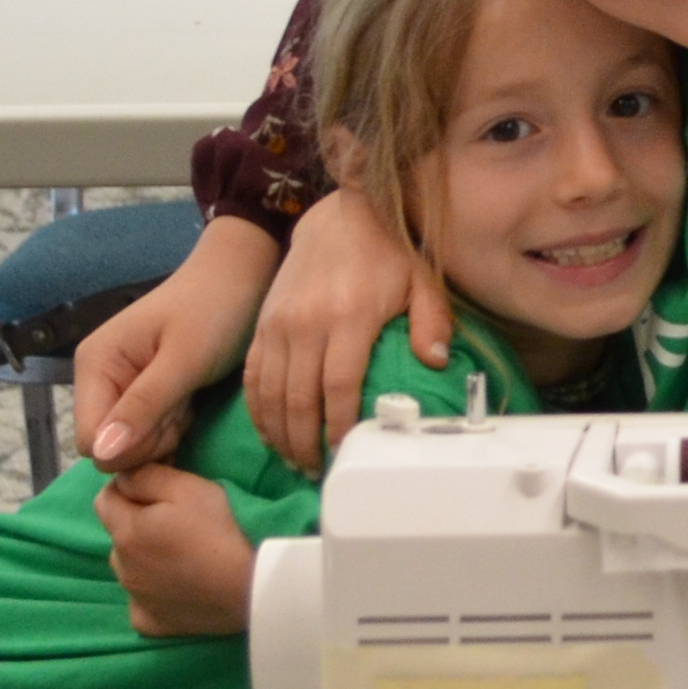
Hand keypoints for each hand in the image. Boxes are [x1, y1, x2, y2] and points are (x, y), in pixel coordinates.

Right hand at [73, 216, 276, 472]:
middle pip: (111, 447)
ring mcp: (119, 387)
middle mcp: (98, 379)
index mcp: (95, 365)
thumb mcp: (184, 359)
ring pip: (132, 444)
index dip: (130, 447)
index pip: (91, 441)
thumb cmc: (215, 310)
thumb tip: (100, 454)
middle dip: (151, 439)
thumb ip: (143, 405)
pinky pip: (148, 432)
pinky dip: (171, 427)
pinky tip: (190, 405)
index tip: (172, 421)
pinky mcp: (142, 394)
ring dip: (166, 432)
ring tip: (190, 398)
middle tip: (186, 405)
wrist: (243, 277)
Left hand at [99, 465, 257, 637]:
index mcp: (126, 531)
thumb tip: (122, 477)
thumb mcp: (189, 487)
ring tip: (183, 554)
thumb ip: (146, 477)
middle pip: (118, 535)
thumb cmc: (222, 530)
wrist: (253, 586)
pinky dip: (152, 592)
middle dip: (138, 523)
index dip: (129, 487)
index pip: (105, 498)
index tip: (162, 490)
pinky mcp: (149, 623)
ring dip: (145, 557)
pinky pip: (140, 602)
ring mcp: (135, 599)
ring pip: (129, 567)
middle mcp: (121, 567)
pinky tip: (178, 587)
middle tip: (180, 522)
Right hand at [248, 180, 445, 473]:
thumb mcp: (422, 279)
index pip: (338, 386)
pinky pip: (252, 376)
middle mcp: (306, 323)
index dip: (339, 427)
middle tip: (318, 472)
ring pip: (269, 393)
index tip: (346, 453)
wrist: (340, 216)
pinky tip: (271, 433)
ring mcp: (278, 324)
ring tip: (296, 461)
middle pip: (298, 398)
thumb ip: (433, 320)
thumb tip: (436, 362)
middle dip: (306, 442)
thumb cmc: (388, 252)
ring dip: (280, 434)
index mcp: (349, 316)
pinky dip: (258, 410)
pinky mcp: (262, 324)